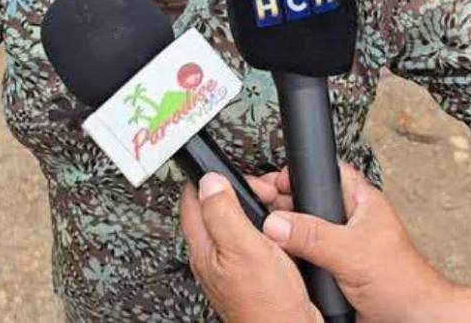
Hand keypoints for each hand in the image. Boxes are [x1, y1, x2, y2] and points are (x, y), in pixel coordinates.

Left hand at [179, 173, 321, 322]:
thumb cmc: (267, 302)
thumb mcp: (244, 247)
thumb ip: (223, 212)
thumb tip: (209, 181)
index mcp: (204, 247)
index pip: (191, 200)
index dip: (208, 177)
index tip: (226, 167)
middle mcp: (213, 256)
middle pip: (215, 208)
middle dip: (236, 191)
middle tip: (260, 189)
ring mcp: (231, 266)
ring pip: (236, 223)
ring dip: (253, 209)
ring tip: (272, 205)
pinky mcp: (251, 273)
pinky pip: (253, 239)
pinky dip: (265, 228)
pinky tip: (279, 231)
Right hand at [261, 163, 452, 322]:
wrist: (409, 321)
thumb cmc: (402, 282)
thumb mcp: (352, 252)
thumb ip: (313, 235)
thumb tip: (277, 222)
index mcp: (360, 201)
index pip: (326, 173)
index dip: (299, 173)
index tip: (271, 183)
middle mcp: (349, 220)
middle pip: (309, 201)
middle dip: (285, 205)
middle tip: (262, 210)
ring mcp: (340, 245)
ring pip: (305, 231)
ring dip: (287, 235)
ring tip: (266, 236)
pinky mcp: (333, 269)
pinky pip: (306, 257)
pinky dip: (292, 259)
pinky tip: (280, 260)